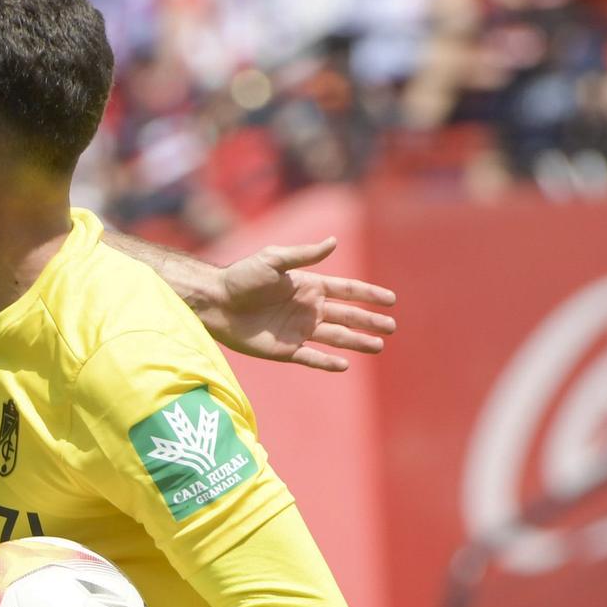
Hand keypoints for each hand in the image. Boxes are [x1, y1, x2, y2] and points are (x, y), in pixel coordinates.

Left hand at [203, 237, 396, 372]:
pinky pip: (311, 357)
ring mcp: (297, 330)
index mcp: (308, 286)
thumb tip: (334, 241)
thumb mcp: (274, 260)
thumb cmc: (241, 277)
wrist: (214, 302)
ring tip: (378, 346)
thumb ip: (304, 255)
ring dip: (357, 342)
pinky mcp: (284, 350)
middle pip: (347, 316)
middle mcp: (307, 309)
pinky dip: (327, 362)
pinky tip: (344, 365)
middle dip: (370, 321)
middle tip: (392, 327)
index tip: (392, 300)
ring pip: (335, 338)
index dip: (369, 295)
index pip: (346, 290)